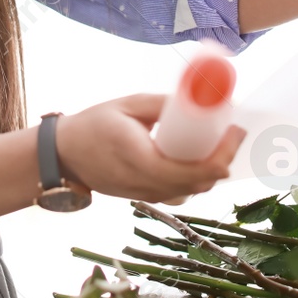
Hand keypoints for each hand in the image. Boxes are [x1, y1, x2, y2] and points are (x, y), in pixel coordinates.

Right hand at [53, 94, 244, 202]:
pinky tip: (197, 158)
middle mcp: (146, 184)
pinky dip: (194, 178)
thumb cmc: (92, 126)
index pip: (196, 170)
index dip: (223, 153)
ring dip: (210, 171)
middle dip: (223, 160)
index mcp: (142, 159)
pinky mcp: (143, 197)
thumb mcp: (128, 105)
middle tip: (231, 133)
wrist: (61, 155)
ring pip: (191, 192)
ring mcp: (144, 194)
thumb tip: (198, 101)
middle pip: (200, 184)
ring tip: (217, 144)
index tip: (235, 130)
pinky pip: (178, 193)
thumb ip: (162, 105)